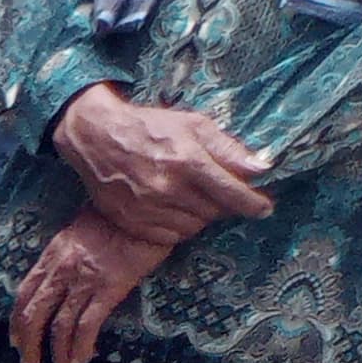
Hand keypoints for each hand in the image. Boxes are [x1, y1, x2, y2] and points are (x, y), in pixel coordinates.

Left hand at [12, 205, 175, 362]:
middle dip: (28, 345)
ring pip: (59, 327)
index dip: (17, 322)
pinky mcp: (109, 289)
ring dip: (57, 353)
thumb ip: (65, 255)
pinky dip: (80, 347)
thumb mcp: (79, 230)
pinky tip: (81, 359)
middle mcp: (62, 270)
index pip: (24, 295)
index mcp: (52, 255)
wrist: (148, 205)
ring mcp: (84, 281)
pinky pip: (86, 326)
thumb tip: (60, 276)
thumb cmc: (118, 215)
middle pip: (34, 316)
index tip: (16, 341)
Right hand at [52, 83, 271, 243]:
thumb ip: (228, 149)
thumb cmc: (150, 127)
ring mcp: (147, 209)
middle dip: (223, 204)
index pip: (231, 191)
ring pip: (193, 227)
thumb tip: (262, 167)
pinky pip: (169, 237)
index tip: (264, 209)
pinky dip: (179, 227)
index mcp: (188, 161)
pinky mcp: (131, 221)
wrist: (97, 138)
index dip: (252, 203)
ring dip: (201, 216)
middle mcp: (168, 189)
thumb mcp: (194, 125)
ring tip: (194, 199)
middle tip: (218, 192)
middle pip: (214, 212)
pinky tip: (175, 210)